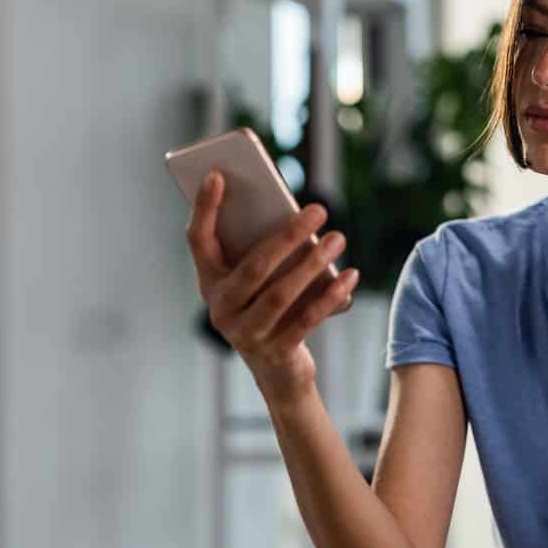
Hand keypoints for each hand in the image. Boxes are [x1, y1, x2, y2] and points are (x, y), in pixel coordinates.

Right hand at [186, 170, 359, 401]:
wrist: (279, 372)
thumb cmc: (271, 309)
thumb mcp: (261, 280)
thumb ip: (266, 250)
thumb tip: (297, 215)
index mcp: (210, 284)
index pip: (198, 241)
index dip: (204, 208)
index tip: (217, 175)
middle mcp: (221, 309)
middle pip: (254, 266)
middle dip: (287, 235)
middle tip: (319, 209)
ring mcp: (246, 334)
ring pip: (281, 293)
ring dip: (314, 263)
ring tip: (338, 237)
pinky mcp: (276, 352)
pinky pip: (306, 319)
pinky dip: (330, 295)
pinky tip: (349, 275)